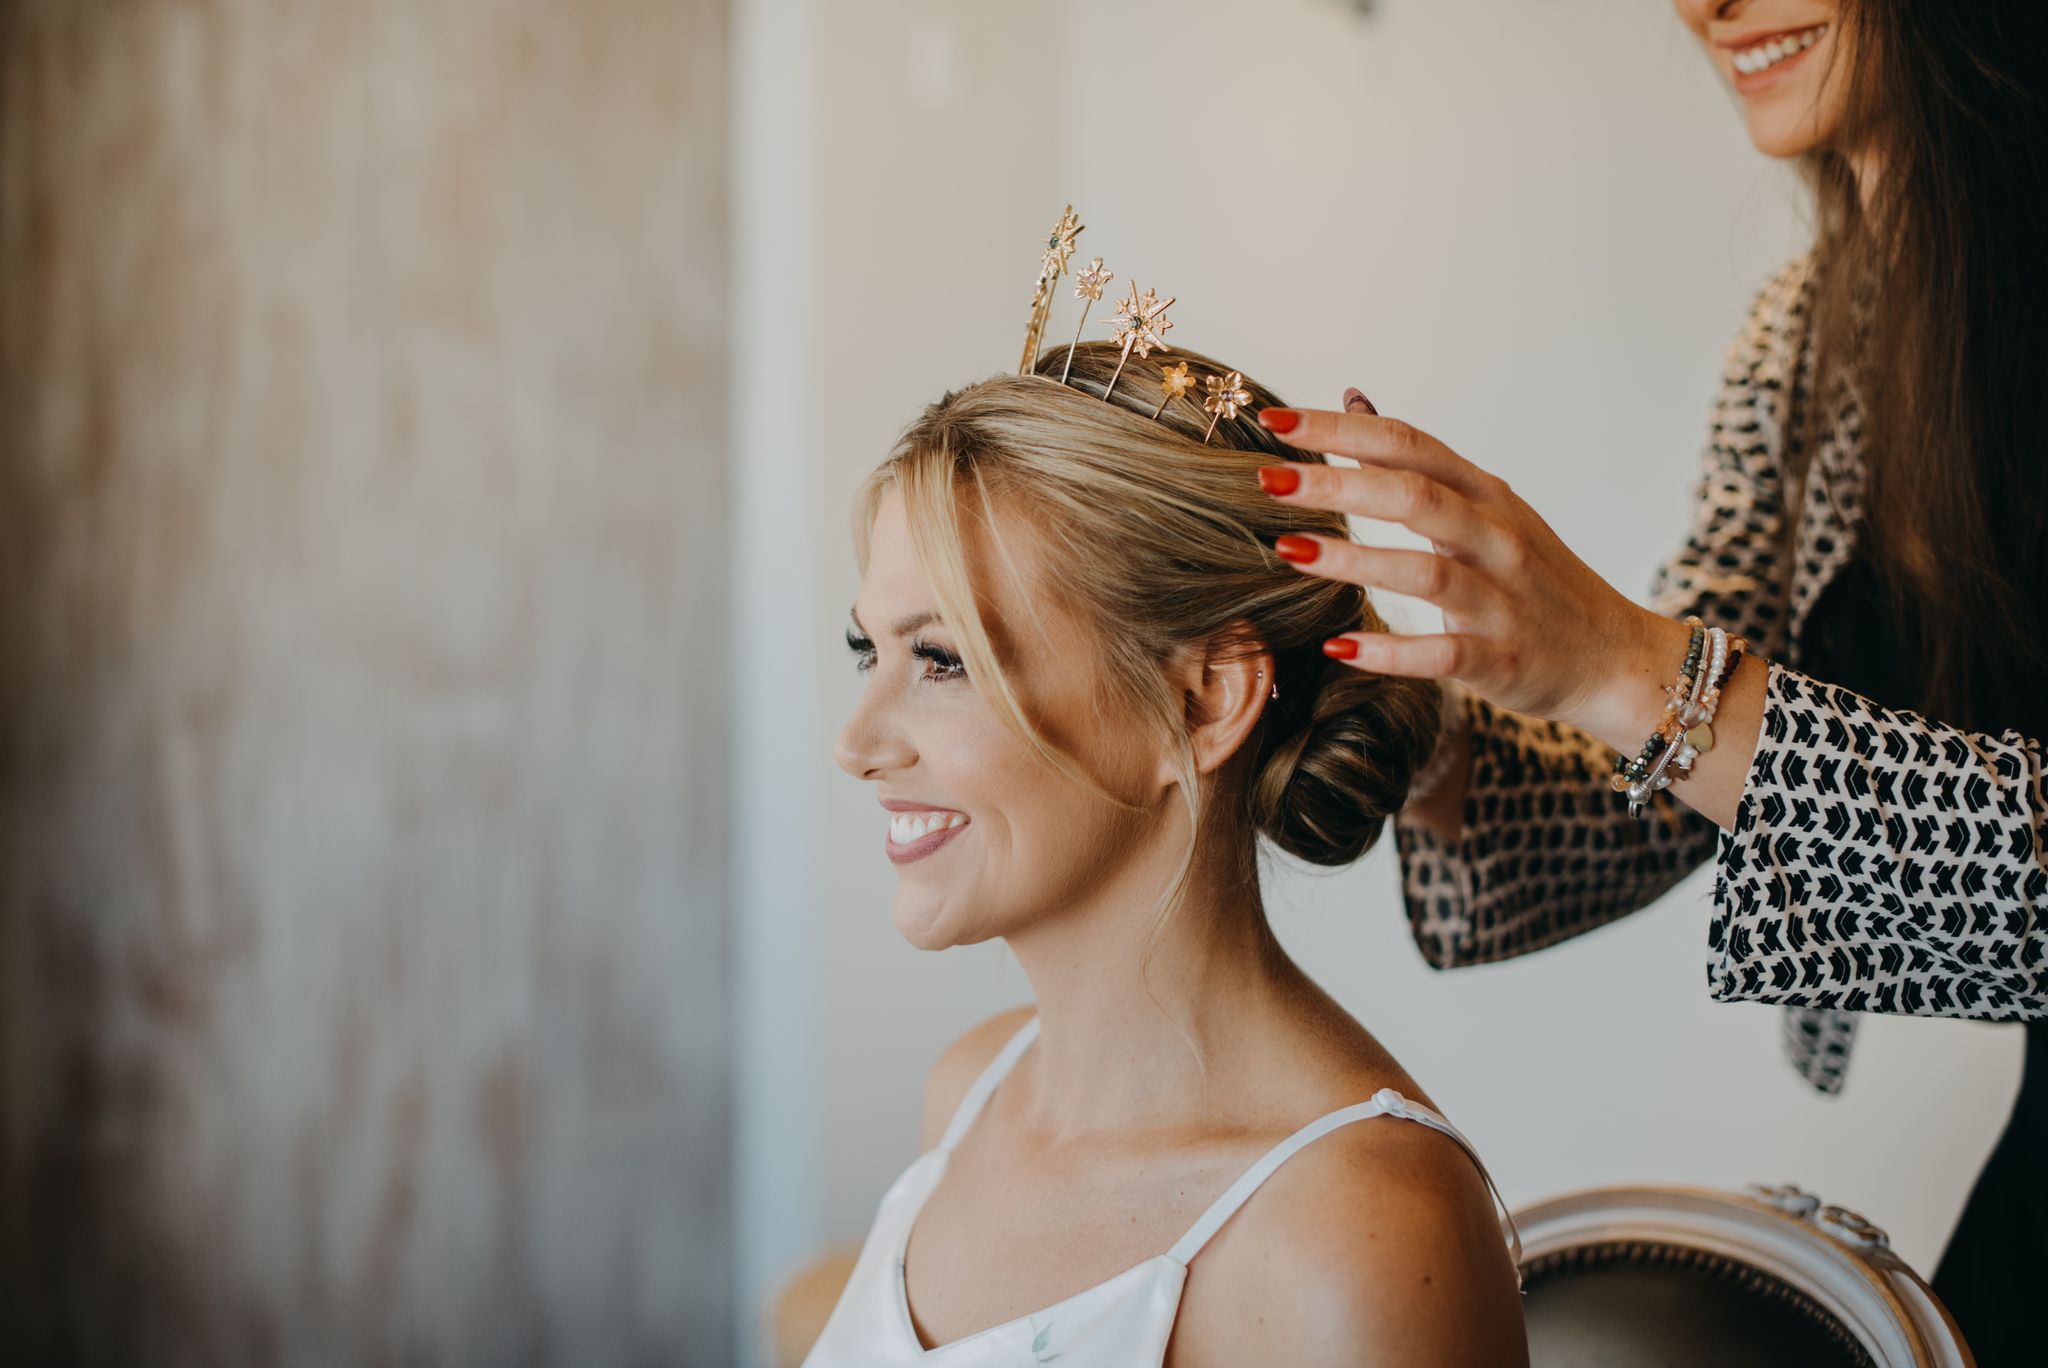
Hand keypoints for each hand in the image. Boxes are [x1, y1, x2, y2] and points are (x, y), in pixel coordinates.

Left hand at [1256, 393, 1673, 745]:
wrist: (1612, 657)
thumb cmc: (1534, 578)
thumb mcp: (1486, 506)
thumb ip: (1417, 461)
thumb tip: (1354, 397)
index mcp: (1484, 494)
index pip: (1408, 445)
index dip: (1342, 430)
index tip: (1277, 422)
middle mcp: (1495, 537)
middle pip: (1414, 495)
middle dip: (1339, 483)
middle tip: (1269, 479)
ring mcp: (1501, 599)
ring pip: (1426, 569)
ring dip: (1354, 558)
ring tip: (1288, 550)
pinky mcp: (1502, 658)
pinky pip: (1443, 653)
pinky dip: (1391, 651)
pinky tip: (1337, 645)